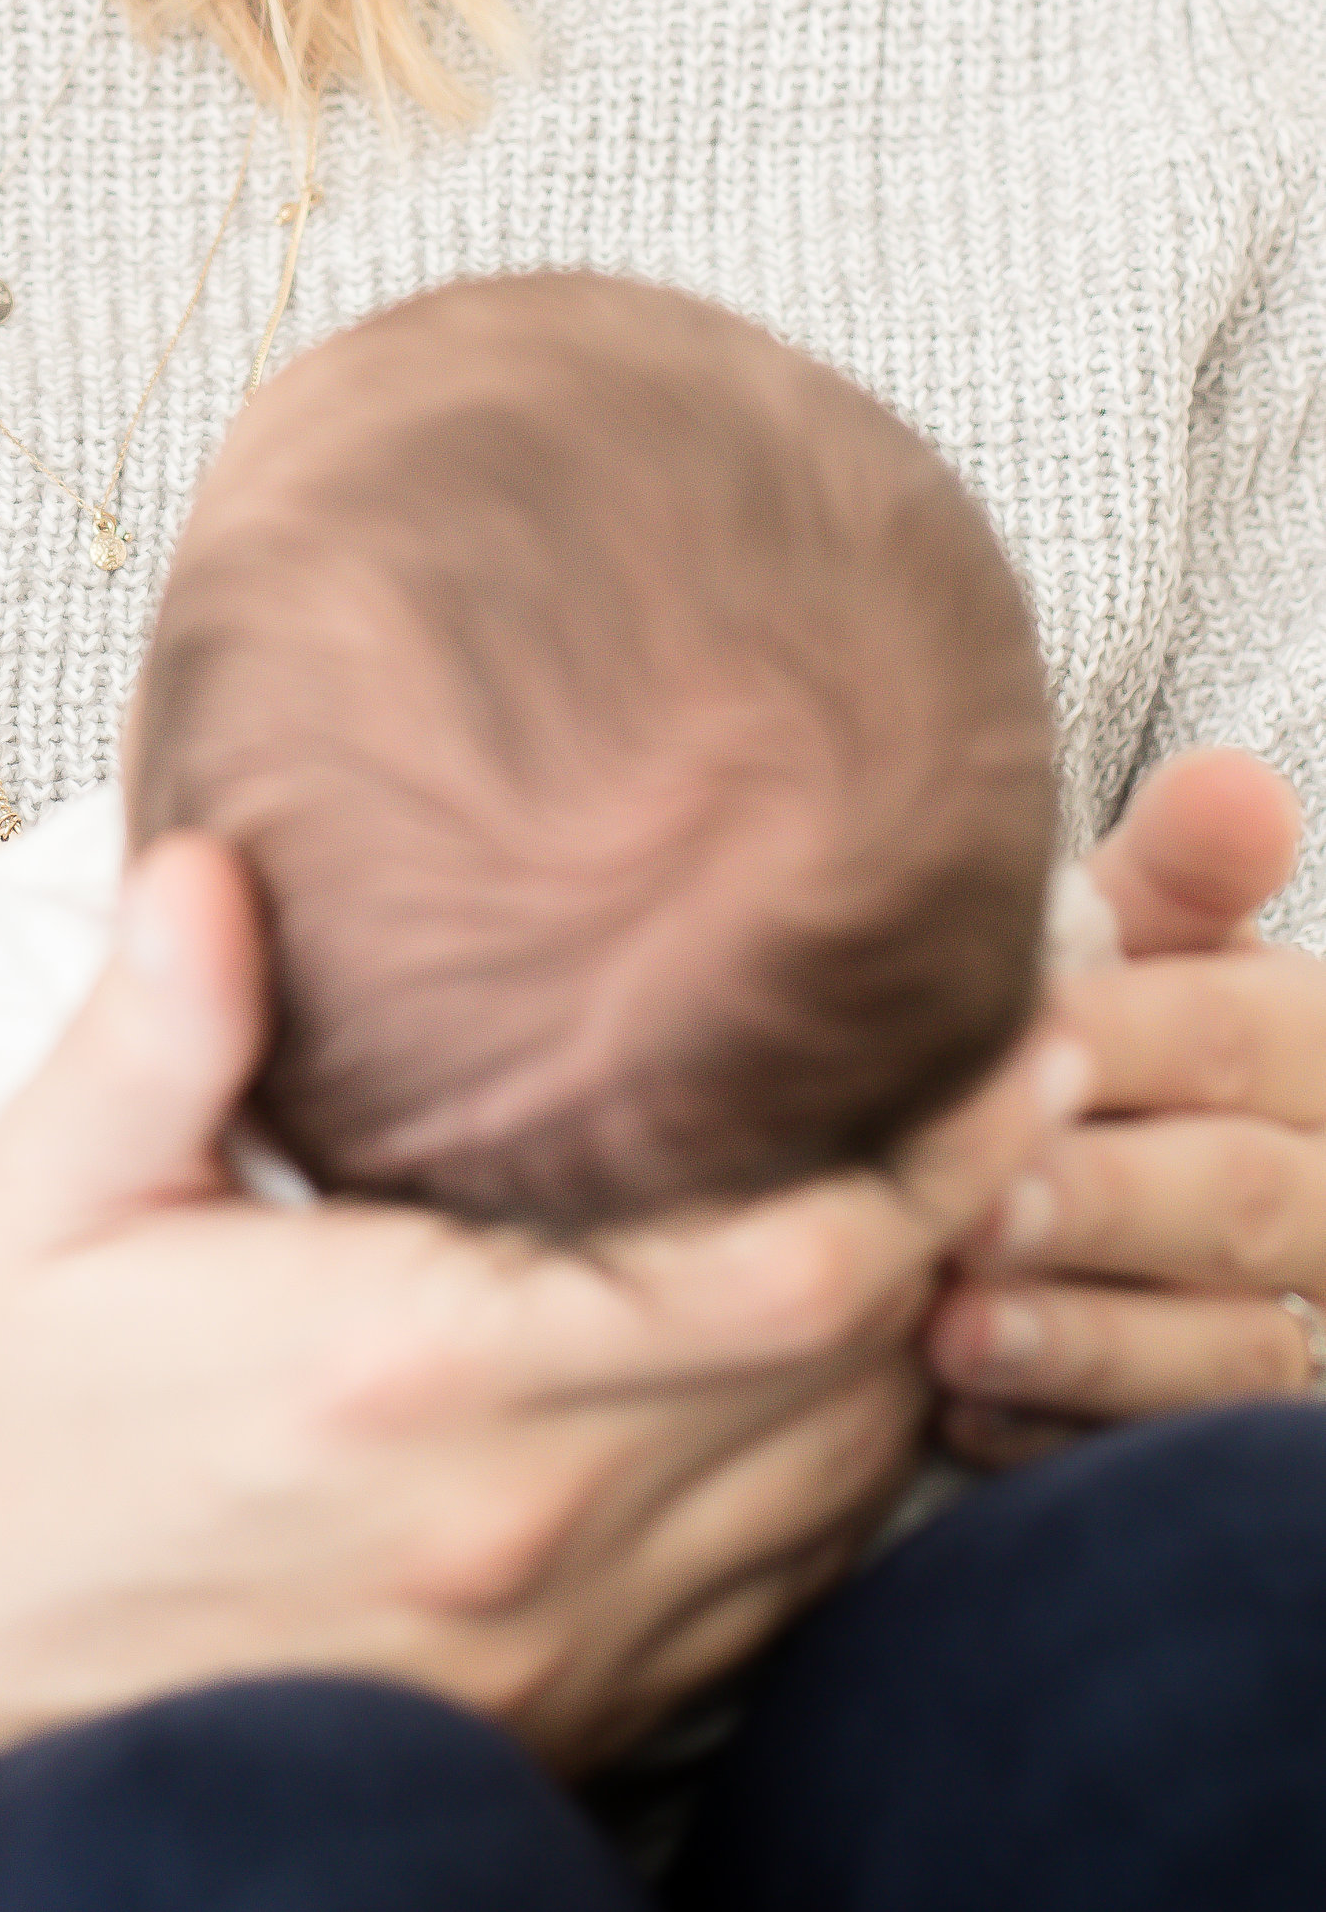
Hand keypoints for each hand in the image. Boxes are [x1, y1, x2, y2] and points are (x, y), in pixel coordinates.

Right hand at [0, 831, 1088, 1779]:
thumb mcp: (39, 1191)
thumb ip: (155, 1014)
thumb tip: (218, 847)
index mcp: (409, 1363)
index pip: (784, 1271)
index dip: (928, 1156)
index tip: (997, 1039)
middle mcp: (513, 1522)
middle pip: (855, 1376)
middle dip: (955, 1228)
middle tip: (1007, 1089)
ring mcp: (537, 1650)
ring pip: (835, 1506)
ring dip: (905, 1362)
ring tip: (936, 1216)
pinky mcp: (535, 1729)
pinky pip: (763, 1615)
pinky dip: (829, 1501)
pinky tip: (817, 1394)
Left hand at [931, 750, 1325, 1462]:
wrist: (1100, 1155)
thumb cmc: (1099, 1025)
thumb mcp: (1140, 940)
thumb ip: (1176, 871)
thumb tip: (1235, 786)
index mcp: (1316, 1044)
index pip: (1239, 1034)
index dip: (1125, 1038)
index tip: (1017, 1040)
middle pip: (1241, 1198)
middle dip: (1103, 1201)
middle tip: (976, 1209)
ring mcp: (1311, 1327)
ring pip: (1229, 1350)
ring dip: (1084, 1341)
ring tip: (951, 1329)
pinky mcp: (1247, 1442)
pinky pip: (1174, 1455)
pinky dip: (1067, 1435)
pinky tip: (965, 1414)